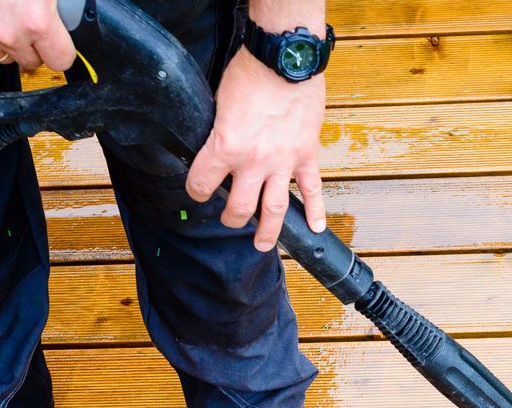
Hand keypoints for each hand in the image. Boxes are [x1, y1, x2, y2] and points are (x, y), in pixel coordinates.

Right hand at [0, 0, 74, 71]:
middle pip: (31, 61)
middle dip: (32, 46)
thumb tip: (62, 5)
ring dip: (5, 42)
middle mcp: (8, 35)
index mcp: (36, 20)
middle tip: (25, 21)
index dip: (60, 49)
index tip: (56, 41)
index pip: (61, 59)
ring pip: (2, 56)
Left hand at [185, 49, 327, 251]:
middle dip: (231, 218)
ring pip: (274, 210)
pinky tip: (316, 229)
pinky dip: (316, 211)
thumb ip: (217, 132)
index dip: (195, 190)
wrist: (284, 60)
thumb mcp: (218, 104)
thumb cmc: (248, 74)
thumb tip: (215, 146)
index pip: (201, 184)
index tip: (197, 191)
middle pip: (240, 209)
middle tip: (230, 219)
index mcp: (225, 147)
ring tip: (262, 244)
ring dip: (267, 232)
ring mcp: (283, 163)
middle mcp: (253, 162)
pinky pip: (312, 191)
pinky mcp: (305, 156)